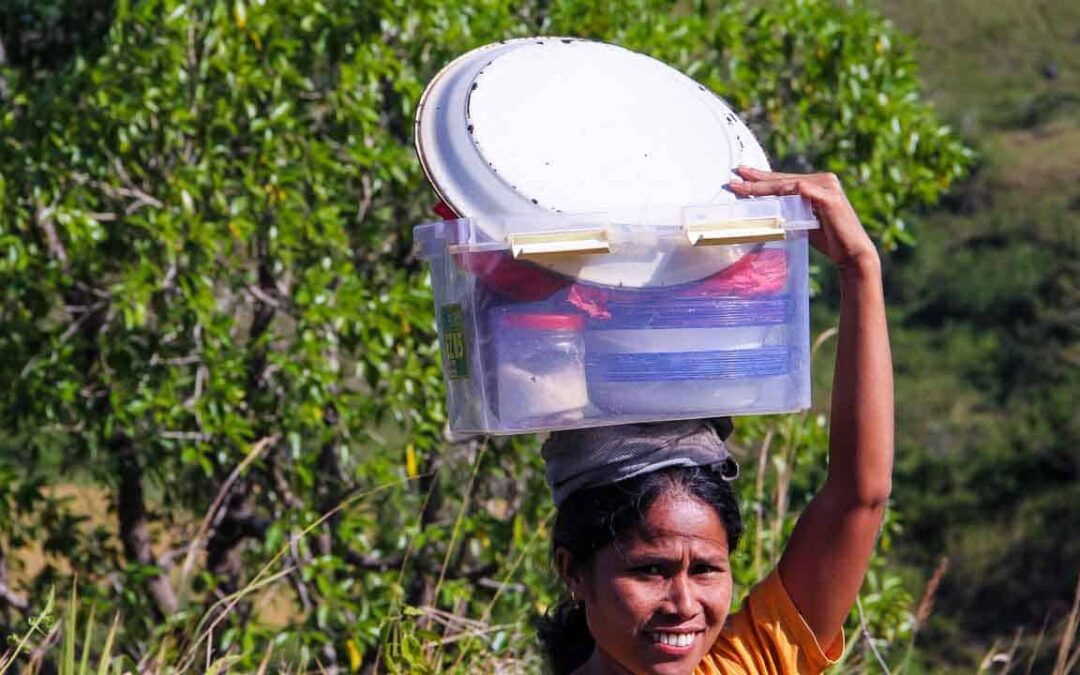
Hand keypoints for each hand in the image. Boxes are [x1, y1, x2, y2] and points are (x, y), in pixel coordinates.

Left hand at [727, 166, 879, 275]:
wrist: (852, 253)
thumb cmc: (828, 239)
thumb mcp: (801, 221)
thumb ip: (787, 210)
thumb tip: (762, 207)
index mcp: (816, 184)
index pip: (784, 180)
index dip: (761, 179)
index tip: (741, 177)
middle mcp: (823, 180)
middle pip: (783, 179)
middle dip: (757, 178)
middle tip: (735, 175)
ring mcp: (827, 186)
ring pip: (788, 184)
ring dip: (763, 185)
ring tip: (742, 187)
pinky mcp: (830, 197)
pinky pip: (801, 191)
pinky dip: (785, 191)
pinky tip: (768, 191)